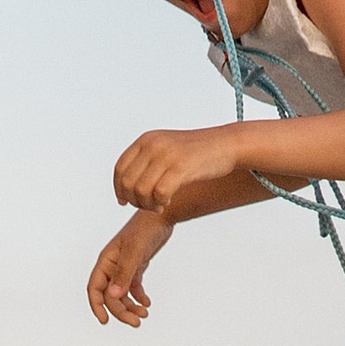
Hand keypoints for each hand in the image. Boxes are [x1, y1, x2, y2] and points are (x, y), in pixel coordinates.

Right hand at [88, 209, 172, 328]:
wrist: (161, 215)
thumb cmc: (145, 229)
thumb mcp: (135, 252)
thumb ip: (124, 274)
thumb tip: (113, 297)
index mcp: (106, 261)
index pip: (95, 288)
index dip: (97, 306)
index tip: (105, 321)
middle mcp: (112, 266)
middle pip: (111, 296)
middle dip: (121, 311)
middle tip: (137, 322)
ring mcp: (124, 267)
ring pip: (122, 294)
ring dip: (131, 306)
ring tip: (145, 314)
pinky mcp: (136, 266)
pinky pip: (133, 287)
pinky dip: (139, 297)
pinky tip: (147, 303)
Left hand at [113, 125, 235, 217]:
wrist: (226, 144)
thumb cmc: (196, 153)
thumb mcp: (165, 149)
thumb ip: (146, 162)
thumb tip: (126, 188)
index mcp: (146, 140)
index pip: (120, 168)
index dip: (118, 188)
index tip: (123, 202)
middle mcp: (153, 145)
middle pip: (128, 182)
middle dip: (134, 200)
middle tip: (148, 206)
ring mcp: (167, 155)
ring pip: (141, 190)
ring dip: (147, 205)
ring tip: (159, 205)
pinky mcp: (181, 167)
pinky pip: (159, 193)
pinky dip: (160, 203)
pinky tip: (167, 202)